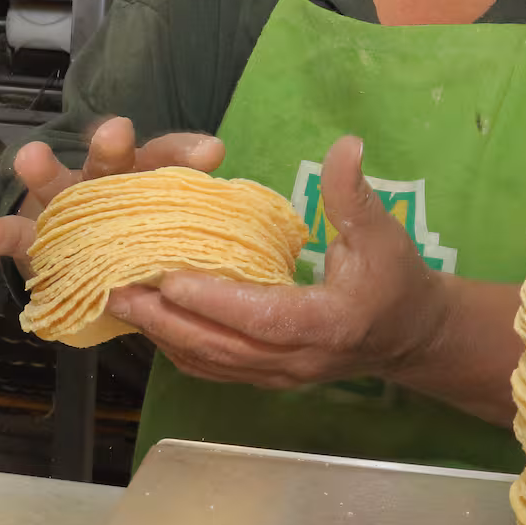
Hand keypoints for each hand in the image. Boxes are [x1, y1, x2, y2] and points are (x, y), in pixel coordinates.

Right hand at [0, 116, 224, 277]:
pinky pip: (12, 235)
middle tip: (116, 132)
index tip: (210, 154)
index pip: (171, 160)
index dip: (188, 155)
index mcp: (149, 181)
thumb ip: (200, 237)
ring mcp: (67, 208)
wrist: (96, 269)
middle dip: (113, 147)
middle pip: (113, 163)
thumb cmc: (144, 244)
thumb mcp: (177, 240)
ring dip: (43, 171)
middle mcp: (107, 184)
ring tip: (30, 157)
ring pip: (59, 186)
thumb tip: (251, 250)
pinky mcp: (33, 238)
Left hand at [107, 135, 451, 389]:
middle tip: (116, 289)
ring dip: (163, 335)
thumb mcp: (384, 234)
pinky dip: (180, 345)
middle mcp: (300, 360)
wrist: (409, 336)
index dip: (216, 300)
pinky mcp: (269, 378)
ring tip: (119, 302)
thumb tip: (344, 146)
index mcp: (330, 324)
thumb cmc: (397, 282)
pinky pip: (216, 367)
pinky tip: (153, 320)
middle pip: (223, 348)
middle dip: (166, 320)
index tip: (169, 276)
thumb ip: (354, 195)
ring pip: (212, 363)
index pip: (265, 317)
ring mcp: (282, 376)